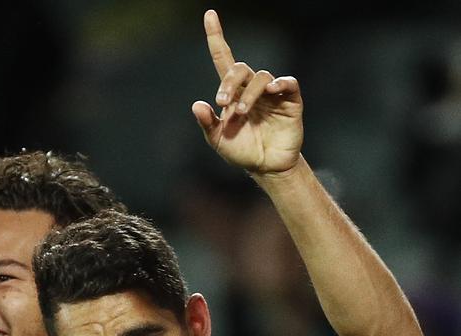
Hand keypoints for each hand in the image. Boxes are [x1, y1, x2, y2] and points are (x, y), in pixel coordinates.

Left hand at [192, 9, 302, 173]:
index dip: (216, 37)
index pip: (224, 59)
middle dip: (229, 82)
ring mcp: (272, 94)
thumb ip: (207, 123)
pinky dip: (280, 83)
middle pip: (241, 69)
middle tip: (222, 103)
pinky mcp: (290, 101)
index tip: (209, 15)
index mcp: (234, 93)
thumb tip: (196, 105)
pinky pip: (287, 83)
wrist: (266, 168)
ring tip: (241, 113)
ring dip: (250, 94)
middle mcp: (252, 88)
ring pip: (262, 77)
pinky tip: (272, 91)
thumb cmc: (242, 151)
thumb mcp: (218, 141)